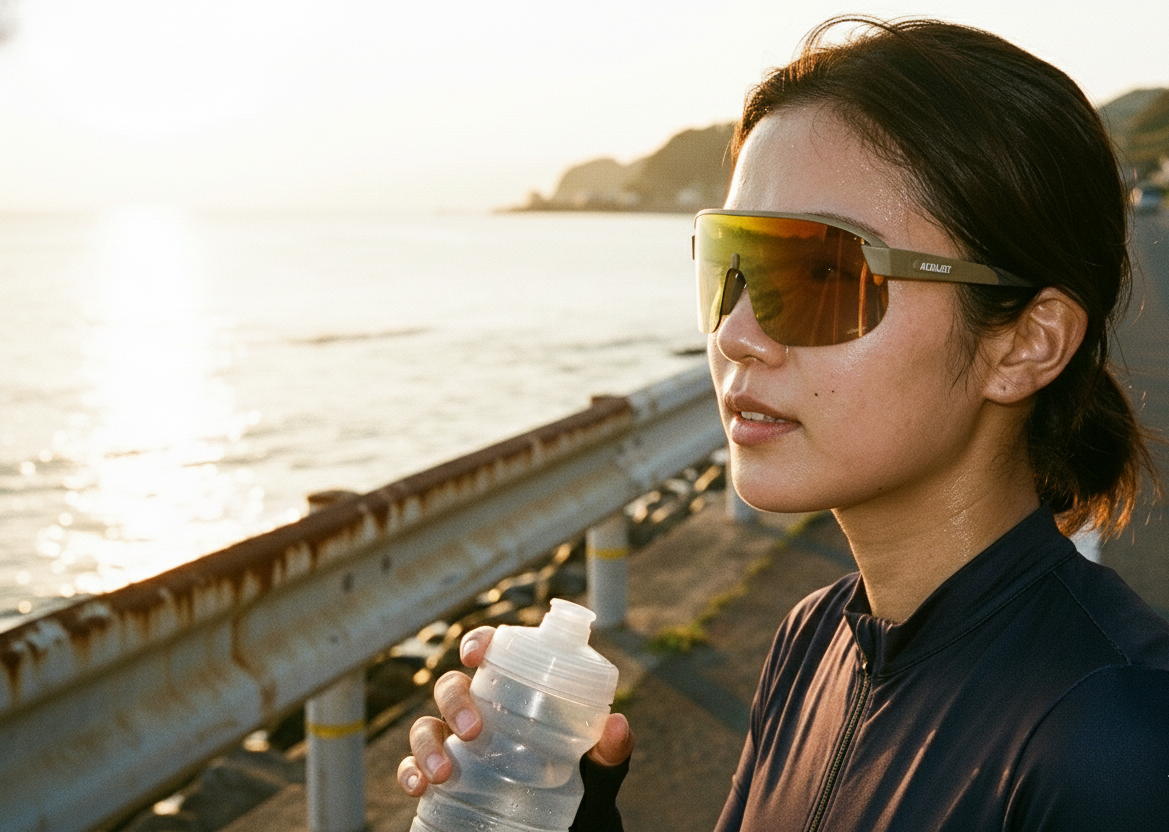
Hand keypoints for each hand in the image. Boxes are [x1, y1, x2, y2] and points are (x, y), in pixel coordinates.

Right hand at [396, 625, 634, 796]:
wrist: (569, 829)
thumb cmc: (582, 788)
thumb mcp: (599, 771)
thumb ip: (609, 752)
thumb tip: (619, 726)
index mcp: (518, 693)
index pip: (492, 653)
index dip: (478, 642)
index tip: (475, 654)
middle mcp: (482, 712)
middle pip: (452, 687)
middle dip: (454, 701)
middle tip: (472, 730)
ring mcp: (457, 744)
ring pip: (425, 725)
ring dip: (426, 743)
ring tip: (442, 773)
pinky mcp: (443, 777)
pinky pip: (413, 766)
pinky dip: (409, 771)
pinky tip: (419, 786)